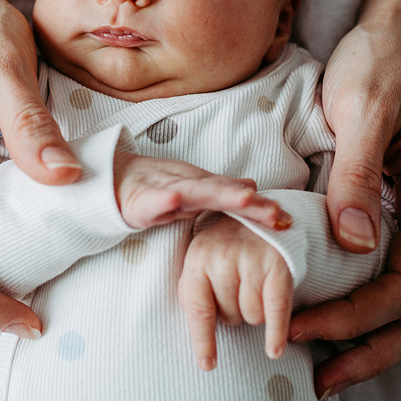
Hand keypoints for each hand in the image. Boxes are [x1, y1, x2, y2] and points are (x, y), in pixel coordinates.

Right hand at [115, 151, 288, 231]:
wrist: (113, 181)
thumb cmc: (156, 187)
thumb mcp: (193, 191)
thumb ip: (221, 191)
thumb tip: (253, 184)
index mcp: (202, 189)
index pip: (236, 199)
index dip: (260, 207)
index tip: (287, 219)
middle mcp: (189, 186)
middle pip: (224, 194)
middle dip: (250, 202)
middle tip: (276, 211)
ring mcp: (165, 190)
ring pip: (196, 192)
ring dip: (220, 192)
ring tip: (245, 196)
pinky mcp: (140, 200)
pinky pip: (152, 200)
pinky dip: (163, 197)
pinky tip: (174, 198)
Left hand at [179, 214, 293, 369]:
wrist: (263, 211)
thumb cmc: (230, 248)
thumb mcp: (205, 262)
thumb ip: (198, 294)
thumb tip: (200, 345)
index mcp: (197, 258)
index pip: (198, 310)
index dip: (203, 341)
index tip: (208, 365)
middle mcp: (222, 256)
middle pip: (229, 317)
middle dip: (236, 314)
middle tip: (241, 289)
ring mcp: (251, 259)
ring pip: (253, 317)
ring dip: (257, 313)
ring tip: (257, 286)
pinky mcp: (278, 264)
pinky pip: (276, 310)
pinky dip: (276, 333)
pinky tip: (274, 350)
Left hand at [292, 23, 400, 398]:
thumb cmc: (380, 64)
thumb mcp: (362, 109)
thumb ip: (357, 175)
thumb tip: (352, 242)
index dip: (355, 317)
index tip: (300, 328)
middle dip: (371, 351)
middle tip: (318, 381)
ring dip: (376, 344)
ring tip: (326, 372)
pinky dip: (375, 315)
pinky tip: (336, 325)